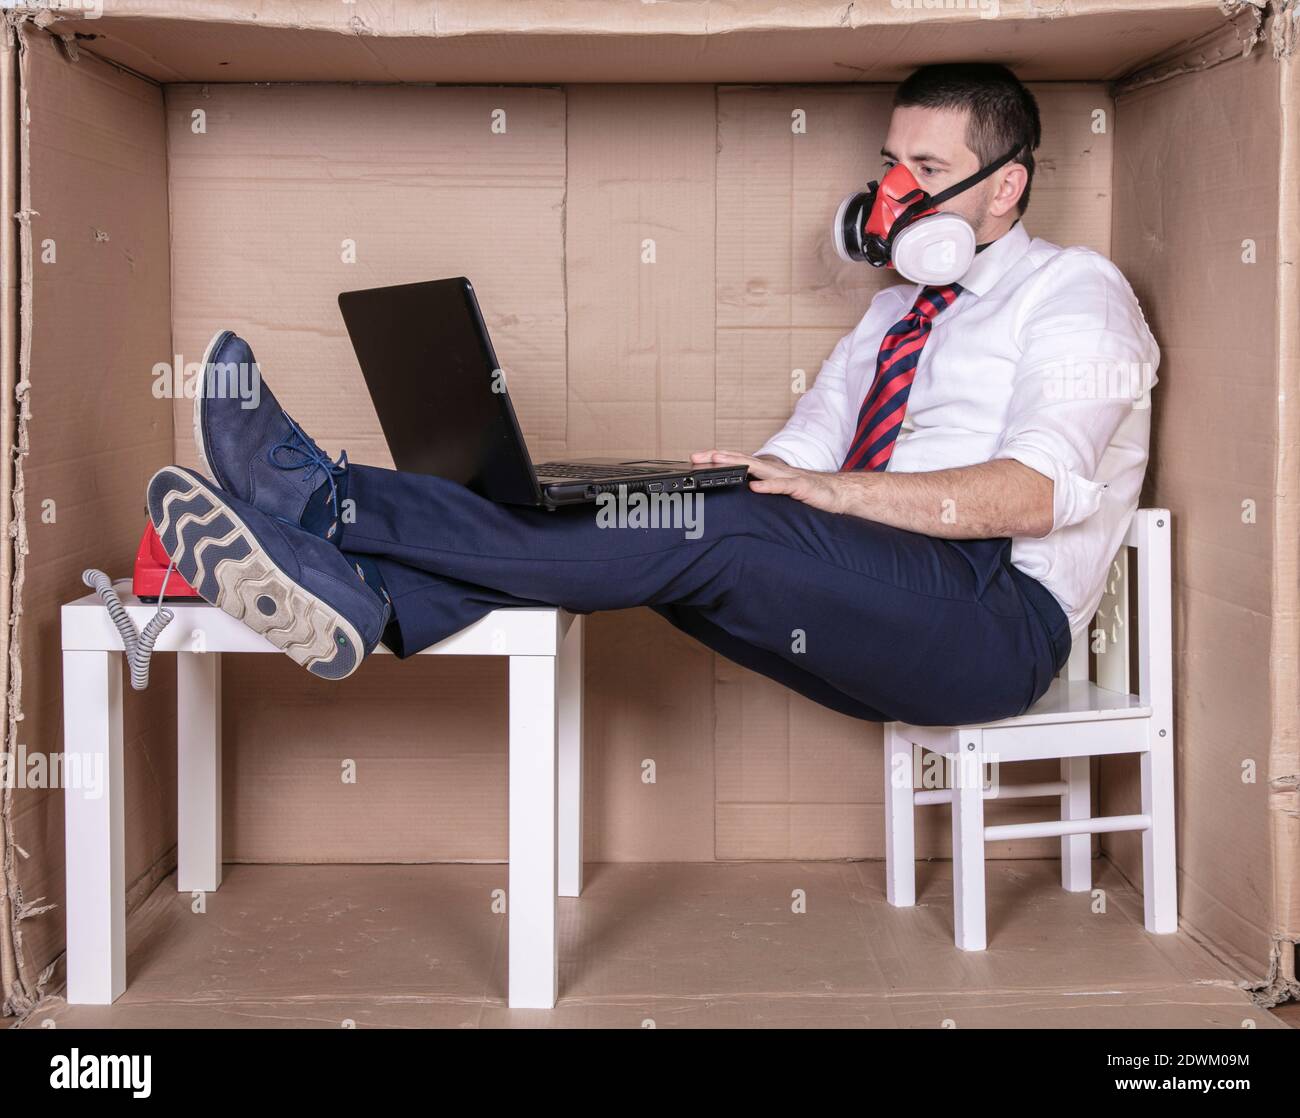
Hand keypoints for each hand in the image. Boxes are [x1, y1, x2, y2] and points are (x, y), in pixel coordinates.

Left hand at [691, 450, 847, 513]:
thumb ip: (760, 490)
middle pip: (742, 460)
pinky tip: (754, 487)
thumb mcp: (778, 493)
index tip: (694, 460)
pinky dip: (768, 486)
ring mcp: (787, 476)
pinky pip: (782, 486)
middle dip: (718, 458)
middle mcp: (774, 470)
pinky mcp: (800, 487)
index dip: (716, 460)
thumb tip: (738, 494)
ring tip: (717, 461)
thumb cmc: (807, 493)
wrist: (837, 494)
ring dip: (737, 464)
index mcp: (767, 472)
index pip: (737, 463)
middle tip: (697, 457)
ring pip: (758, 468)